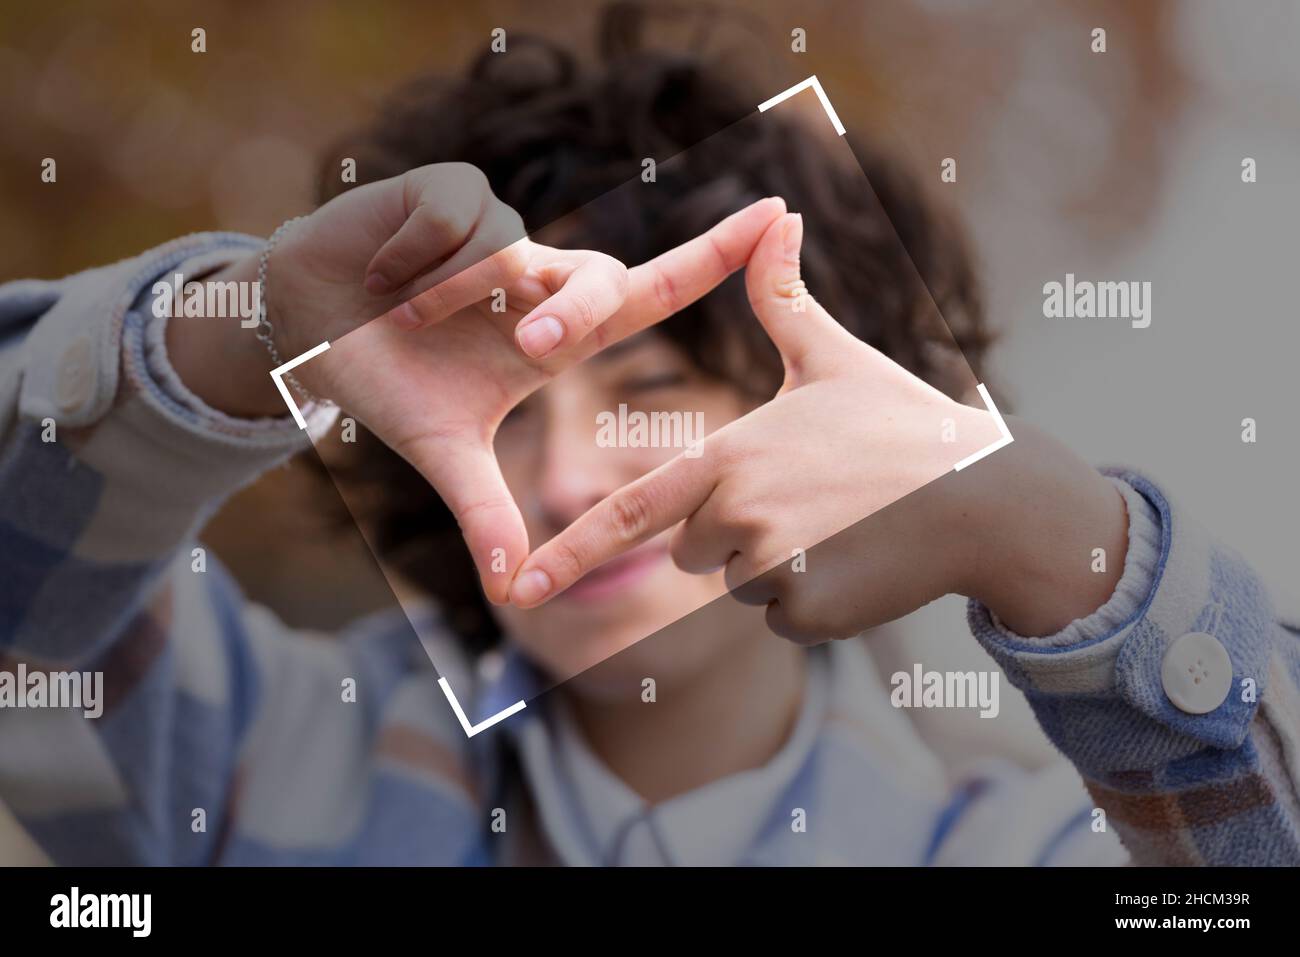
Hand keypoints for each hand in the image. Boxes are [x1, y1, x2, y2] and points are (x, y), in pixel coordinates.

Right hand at [302, 195, 787, 602]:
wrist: (301, 327)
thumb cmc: (387, 380)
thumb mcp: (442, 452)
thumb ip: (485, 512)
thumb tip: (512, 593)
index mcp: (551, 334)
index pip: (649, 293)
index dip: (714, 257)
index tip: (778, 217)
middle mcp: (535, 276)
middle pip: (599, 279)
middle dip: (568, 312)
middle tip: (521, 346)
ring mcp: (495, 232)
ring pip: (513, 248)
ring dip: (450, 296)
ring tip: (399, 316)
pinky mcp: (443, 191)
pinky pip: (456, 216)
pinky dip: (412, 256)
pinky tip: (381, 274)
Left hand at [510, 212, 1128, 641]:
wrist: (985, 496)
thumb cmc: (902, 422)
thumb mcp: (834, 357)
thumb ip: (782, 300)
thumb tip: (775, 219)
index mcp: (728, 454)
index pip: (629, 512)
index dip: (569, 551)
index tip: (518, 586)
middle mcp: (736, 514)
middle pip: (690, 545)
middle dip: (732, 529)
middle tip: (807, 497)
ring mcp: (772, 569)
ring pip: (737, 582)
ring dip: (774, 564)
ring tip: (837, 524)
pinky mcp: (806, 613)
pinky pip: (780, 614)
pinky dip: (809, 597)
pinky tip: (856, 559)